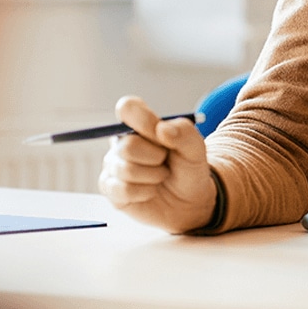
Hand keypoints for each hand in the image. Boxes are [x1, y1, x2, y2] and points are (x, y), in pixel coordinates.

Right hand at [98, 95, 216, 233]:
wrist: (189, 200)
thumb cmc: (188, 168)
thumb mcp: (196, 149)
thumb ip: (184, 133)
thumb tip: (162, 129)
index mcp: (141, 124)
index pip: (128, 108)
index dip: (144, 120)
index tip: (161, 133)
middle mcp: (122, 142)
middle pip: (128, 145)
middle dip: (156, 157)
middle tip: (166, 162)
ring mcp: (114, 165)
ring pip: (126, 170)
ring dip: (153, 176)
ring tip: (161, 176)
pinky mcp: (111, 189)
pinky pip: (124, 190)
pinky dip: (145, 192)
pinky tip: (151, 190)